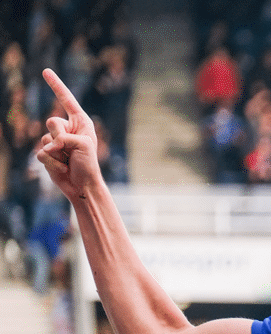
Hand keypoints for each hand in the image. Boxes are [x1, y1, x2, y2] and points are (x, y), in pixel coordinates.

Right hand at [35, 68, 103, 199]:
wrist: (83, 186)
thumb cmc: (89, 165)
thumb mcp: (83, 145)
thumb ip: (65, 137)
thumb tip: (47, 145)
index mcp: (80, 122)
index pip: (66, 100)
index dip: (56, 85)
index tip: (46, 71)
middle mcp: (67, 129)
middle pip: (52, 121)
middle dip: (61, 136)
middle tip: (71, 149)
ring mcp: (56, 141)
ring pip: (45, 138)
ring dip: (58, 153)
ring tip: (69, 161)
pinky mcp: (47, 154)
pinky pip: (41, 153)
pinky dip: (52, 162)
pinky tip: (62, 168)